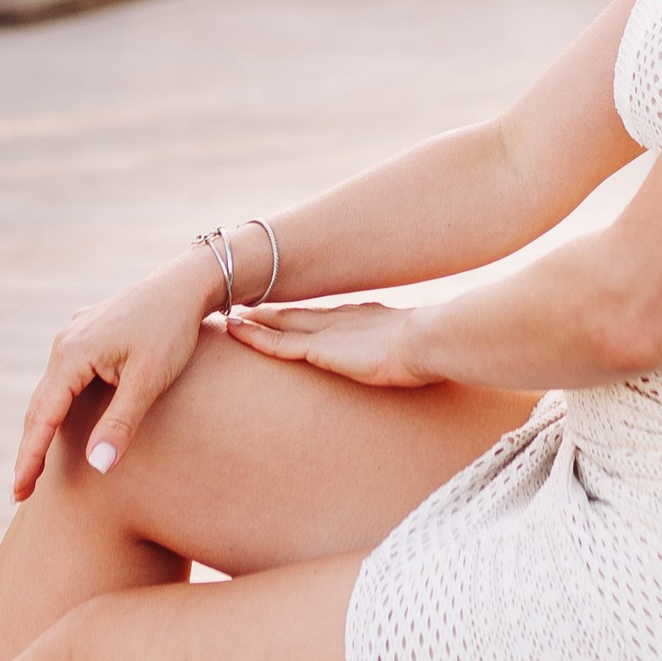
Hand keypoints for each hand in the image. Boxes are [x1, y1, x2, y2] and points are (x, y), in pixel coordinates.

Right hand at [10, 248, 223, 499]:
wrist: (186, 285)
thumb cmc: (172, 330)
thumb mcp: (149, 380)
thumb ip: (121, 423)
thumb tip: (97, 467)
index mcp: (72, 354)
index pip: (43, 418)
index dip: (30, 458)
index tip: (19, 493)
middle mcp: (64, 343)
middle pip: (39, 406)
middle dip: (30, 449)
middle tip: (21, 493)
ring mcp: (73, 335)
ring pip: (50, 391)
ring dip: (41, 428)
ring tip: (35, 465)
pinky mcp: (87, 334)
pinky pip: (63, 377)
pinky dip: (56, 406)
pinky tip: (59, 422)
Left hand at [222, 296, 439, 389]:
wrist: (430, 341)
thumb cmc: (432, 347)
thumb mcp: (416, 344)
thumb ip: (406, 347)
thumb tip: (418, 355)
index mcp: (362, 317)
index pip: (321, 315)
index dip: (298, 313)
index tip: (280, 310)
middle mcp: (340, 318)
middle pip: (295, 314)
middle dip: (269, 311)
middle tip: (241, 305)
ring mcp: (328, 331)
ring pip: (280, 325)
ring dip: (254, 322)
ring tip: (228, 317)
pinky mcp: (320, 349)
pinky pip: (278, 344)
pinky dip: (255, 338)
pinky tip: (235, 332)